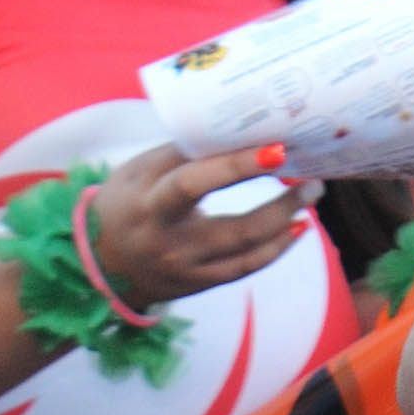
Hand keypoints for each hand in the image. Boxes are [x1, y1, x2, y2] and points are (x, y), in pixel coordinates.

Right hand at [74, 142, 309, 309]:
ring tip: (311, 193)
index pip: (194, 184)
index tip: (277, 150)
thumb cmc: (125, 203)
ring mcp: (189, 268)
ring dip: (286, 221)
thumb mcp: (140, 170)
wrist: (101, 264)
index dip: (237, 167)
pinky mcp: (201, 283)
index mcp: (150, 205)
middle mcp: (172, 242)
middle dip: (281, 203)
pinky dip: (276, 248)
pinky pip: (246, 268)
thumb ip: (182, 153)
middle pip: (236, 228)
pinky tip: (297, 227)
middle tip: (311, 176)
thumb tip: (236, 130)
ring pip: (248, 251)